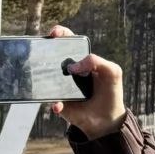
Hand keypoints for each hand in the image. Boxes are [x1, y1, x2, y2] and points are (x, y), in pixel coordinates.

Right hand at [47, 25, 126, 139]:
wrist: (106, 120)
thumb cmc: (110, 92)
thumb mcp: (112, 72)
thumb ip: (97, 62)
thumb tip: (72, 67)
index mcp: (81, 61)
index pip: (69, 43)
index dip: (61, 35)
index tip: (55, 34)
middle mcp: (67, 73)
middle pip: (52, 57)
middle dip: (44, 50)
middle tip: (42, 48)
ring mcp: (60, 88)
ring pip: (46, 79)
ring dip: (42, 78)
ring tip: (45, 78)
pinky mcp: (58, 103)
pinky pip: (51, 102)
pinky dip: (54, 103)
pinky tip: (58, 105)